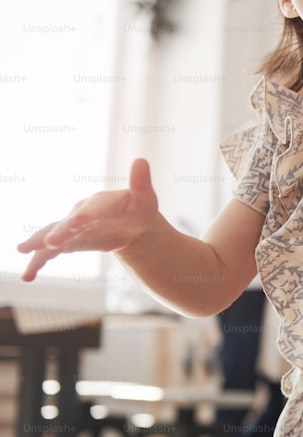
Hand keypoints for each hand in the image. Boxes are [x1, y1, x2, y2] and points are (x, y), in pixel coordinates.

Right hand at [18, 159, 159, 280]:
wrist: (130, 225)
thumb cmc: (139, 209)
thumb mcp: (145, 199)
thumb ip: (141, 184)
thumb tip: (141, 160)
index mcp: (100, 203)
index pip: (92, 210)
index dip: (85, 216)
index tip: (78, 222)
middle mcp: (81, 213)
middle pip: (68, 223)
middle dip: (61, 231)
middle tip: (51, 241)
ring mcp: (71, 227)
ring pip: (53, 235)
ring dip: (40, 243)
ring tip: (23, 249)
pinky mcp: (68, 241)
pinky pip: (50, 252)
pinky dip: (38, 262)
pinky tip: (28, 276)